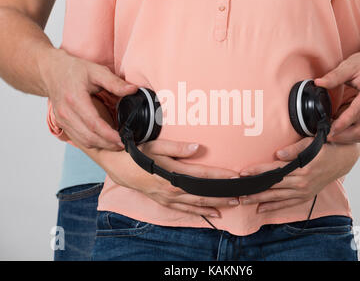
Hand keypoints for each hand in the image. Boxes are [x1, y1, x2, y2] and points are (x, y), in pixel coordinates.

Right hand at [40, 48, 137, 149]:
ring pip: (83, 141)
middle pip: (89, 136)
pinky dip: (92, 143)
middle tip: (124, 144)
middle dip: (108, 144)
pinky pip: (78, 139)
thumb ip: (115, 82)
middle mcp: (66, 112)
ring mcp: (62, 120)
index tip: (123, 139)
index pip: (93, 124)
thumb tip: (133, 90)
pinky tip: (104, 140)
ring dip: (101, 145)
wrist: (51, 71)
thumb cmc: (73, 70)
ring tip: (117, 144)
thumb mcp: (96, 71)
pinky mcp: (62, 123)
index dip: (109, 135)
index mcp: (75, 99)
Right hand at [97, 140, 240, 217]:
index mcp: (172, 174)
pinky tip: (211, 214)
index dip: (220, 176)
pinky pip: (184, 210)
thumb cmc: (137, 154)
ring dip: (215, 205)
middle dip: (222, 195)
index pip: (202, 175)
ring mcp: (168, 198)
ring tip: (232, 205)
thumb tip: (197, 147)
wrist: (118, 167)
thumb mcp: (156, 146)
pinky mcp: (164, 202)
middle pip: (203, 194)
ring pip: (196, 204)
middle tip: (240, 196)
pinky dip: (198, 213)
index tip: (235, 176)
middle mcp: (172, 189)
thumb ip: (177, 147)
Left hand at [238, 138, 359, 212]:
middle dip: (254, 189)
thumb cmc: (326, 147)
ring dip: (260, 199)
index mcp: (302, 168)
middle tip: (238, 192)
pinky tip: (262, 209)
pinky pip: (288, 204)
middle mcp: (302, 182)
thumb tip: (278, 154)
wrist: (344, 158)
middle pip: (273, 186)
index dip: (258, 171)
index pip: (275, 170)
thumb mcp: (312, 143)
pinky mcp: (306, 195)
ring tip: (245, 201)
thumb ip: (294, 149)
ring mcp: (304, 191)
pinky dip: (275, 207)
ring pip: (278, 197)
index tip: (244, 173)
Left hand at [315, 48, 359, 142]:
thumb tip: (318, 83)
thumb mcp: (349, 65)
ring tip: (330, 135)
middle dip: (343, 136)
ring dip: (346, 138)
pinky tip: (339, 132)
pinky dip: (351, 135)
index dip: (343, 123)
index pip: (357, 112)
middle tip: (325, 135)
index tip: (329, 129)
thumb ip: (334, 76)